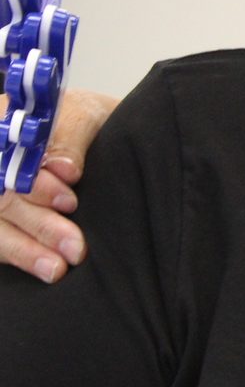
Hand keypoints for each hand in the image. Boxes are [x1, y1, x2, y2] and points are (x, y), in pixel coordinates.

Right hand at [0, 88, 116, 281]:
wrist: (93, 136)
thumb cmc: (85, 122)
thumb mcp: (84, 115)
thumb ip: (71, 137)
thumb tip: (65, 170)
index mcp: (1, 124)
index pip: (5, 158)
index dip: (33, 184)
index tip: (69, 201)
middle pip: (1, 197)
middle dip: (38, 224)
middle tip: (75, 247)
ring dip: (26, 249)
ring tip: (58, 269)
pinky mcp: (0, 219)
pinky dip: (19, 256)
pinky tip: (42, 270)